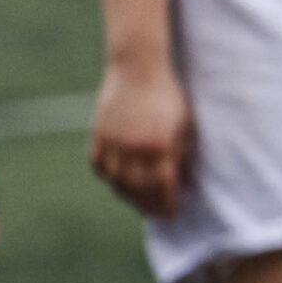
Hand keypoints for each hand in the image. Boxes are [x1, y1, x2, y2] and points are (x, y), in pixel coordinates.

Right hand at [89, 58, 191, 218]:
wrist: (137, 68)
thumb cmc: (167, 95)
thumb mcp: (183, 123)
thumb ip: (180, 152)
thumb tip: (179, 180)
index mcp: (159, 144)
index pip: (162, 185)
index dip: (167, 203)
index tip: (173, 213)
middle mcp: (134, 147)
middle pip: (138, 188)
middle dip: (149, 205)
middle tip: (156, 214)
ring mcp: (113, 141)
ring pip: (117, 181)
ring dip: (128, 196)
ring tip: (139, 202)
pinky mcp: (98, 134)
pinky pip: (100, 165)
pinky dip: (109, 178)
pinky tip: (118, 182)